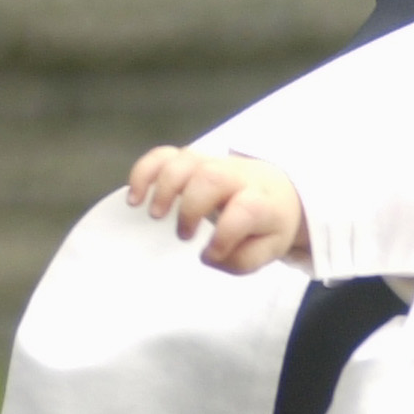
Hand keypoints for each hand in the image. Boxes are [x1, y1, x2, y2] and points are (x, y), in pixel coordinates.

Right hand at [125, 146, 309, 273]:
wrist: (278, 192)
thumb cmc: (265, 225)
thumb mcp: (267, 249)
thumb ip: (243, 258)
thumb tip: (208, 255)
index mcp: (263, 201)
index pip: (249, 209)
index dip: (226, 234)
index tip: (211, 254)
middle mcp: (238, 176)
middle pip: (212, 177)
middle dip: (190, 207)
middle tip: (183, 235)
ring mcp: (213, 163)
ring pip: (186, 160)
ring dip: (164, 188)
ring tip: (155, 216)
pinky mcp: (192, 160)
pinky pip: (165, 155)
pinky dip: (144, 172)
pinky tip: (134, 197)